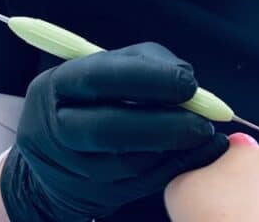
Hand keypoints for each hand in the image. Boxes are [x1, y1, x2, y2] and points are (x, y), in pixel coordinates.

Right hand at [0, 42, 227, 220]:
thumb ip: (147, 62)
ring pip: (127, 163)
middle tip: (203, 121)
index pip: (99, 78)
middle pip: (108, 129)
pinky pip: (140, 184)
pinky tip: (197, 152)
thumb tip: (186, 77)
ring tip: (204, 134)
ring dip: (173, 149)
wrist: (59, 150)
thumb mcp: (111, 65)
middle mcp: (55, 128)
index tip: (188, 83)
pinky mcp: (92, 195)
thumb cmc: (97, 95)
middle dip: (163, 124)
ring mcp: (70, 167)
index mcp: (58, 85)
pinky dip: (173, 166)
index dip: (148, 80)